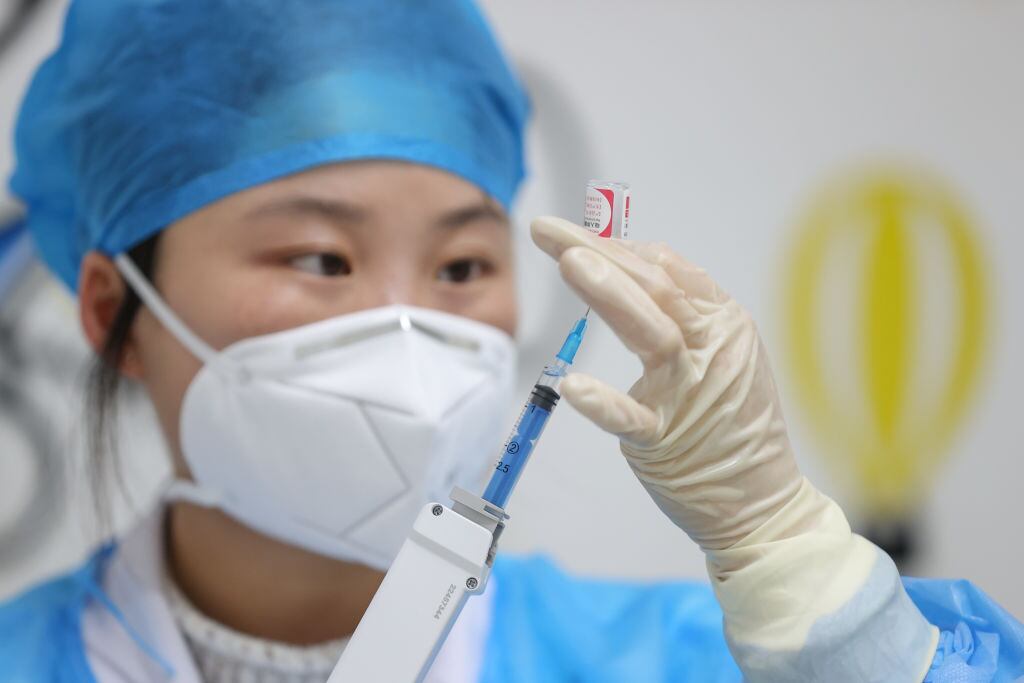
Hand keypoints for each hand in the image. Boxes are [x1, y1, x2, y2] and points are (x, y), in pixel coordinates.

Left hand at [532, 216, 939, 680]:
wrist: (763, 503)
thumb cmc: (731, 423)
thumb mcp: (721, 353)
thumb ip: (679, 311)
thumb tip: (626, 262)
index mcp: (723, 322)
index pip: (666, 268)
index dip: (617, 245)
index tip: (573, 234)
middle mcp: (712, 348)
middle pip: (654, 286)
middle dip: (600, 252)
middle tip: (550, 231)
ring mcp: (692, 393)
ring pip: (652, 332)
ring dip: (611, 294)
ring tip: (570, 262)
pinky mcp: (668, 440)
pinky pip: (633, 418)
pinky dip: (604, 402)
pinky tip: (572, 386)